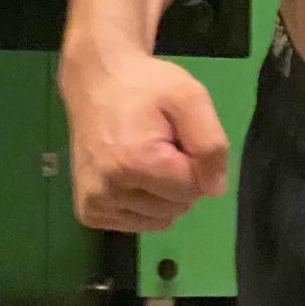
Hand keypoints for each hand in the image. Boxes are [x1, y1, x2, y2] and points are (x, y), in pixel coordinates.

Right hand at [61, 47, 227, 231]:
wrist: (97, 82)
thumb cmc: (146, 86)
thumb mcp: (189, 97)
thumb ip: (209, 142)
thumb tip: (215, 189)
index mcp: (134, 162)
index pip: (192, 189)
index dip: (197, 163)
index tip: (181, 137)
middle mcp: (108, 191)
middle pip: (176, 207)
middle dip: (181, 179)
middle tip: (164, 144)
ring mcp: (95, 205)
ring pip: (159, 220)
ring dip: (164, 193)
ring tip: (149, 157)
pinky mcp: (88, 213)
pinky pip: (137, 223)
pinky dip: (146, 204)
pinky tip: (134, 174)